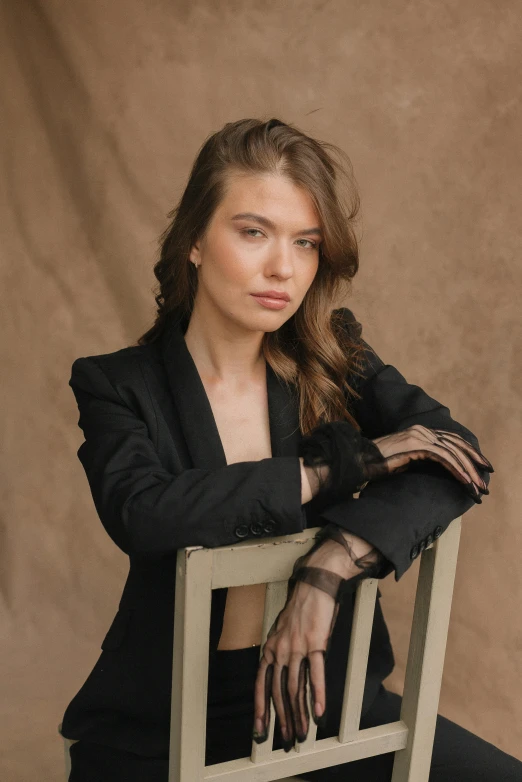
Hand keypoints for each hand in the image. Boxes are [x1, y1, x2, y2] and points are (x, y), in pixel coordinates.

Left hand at [252, 579, 337, 751]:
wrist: (315, 584)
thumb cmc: (303, 608)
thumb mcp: (285, 631)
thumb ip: (284, 652)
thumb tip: (287, 674)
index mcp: (270, 648)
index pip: (261, 684)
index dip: (260, 708)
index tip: (260, 729)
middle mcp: (280, 650)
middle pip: (278, 691)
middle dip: (281, 719)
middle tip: (285, 740)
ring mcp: (296, 648)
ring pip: (295, 687)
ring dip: (299, 714)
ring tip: (302, 734)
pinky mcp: (315, 644)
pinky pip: (316, 674)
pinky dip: (318, 695)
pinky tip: (319, 712)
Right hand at [372, 425, 493, 502]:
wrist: (359, 460)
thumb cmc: (377, 463)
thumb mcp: (405, 460)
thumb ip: (421, 458)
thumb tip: (438, 467)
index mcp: (420, 431)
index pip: (451, 439)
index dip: (469, 452)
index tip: (481, 467)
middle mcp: (422, 430)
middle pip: (456, 444)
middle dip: (474, 462)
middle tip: (486, 479)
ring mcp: (419, 436)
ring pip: (453, 452)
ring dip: (468, 471)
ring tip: (477, 487)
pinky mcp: (416, 446)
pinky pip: (443, 458)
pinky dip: (456, 470)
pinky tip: (465, 482)